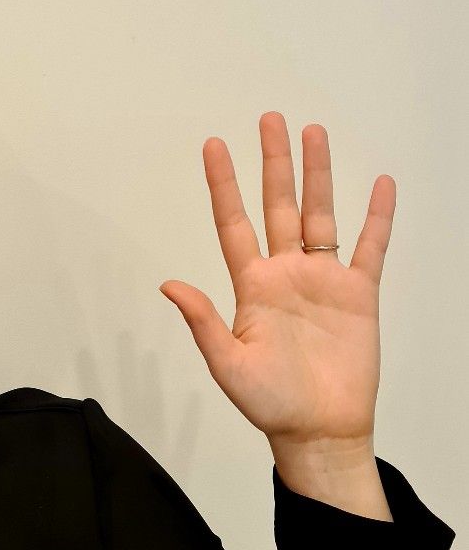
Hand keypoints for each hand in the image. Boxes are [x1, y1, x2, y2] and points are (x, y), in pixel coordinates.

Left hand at [159, 111, 394, 447]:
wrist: (319, 429)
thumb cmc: (270, 403)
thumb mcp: (228, 364)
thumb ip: (202, 321)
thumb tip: (168, 284)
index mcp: (251, 287)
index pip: (232, 224)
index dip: (223, 186)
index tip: (213, 146)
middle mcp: (285, 275)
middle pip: (278, 206)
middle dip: (274, 164)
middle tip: (271, 119)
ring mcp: (322, 281)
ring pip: (321, 215)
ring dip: (318, 176)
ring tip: (314, 133)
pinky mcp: (359, 295)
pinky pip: (370, 247)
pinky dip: (377, 218)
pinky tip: (380, 185)